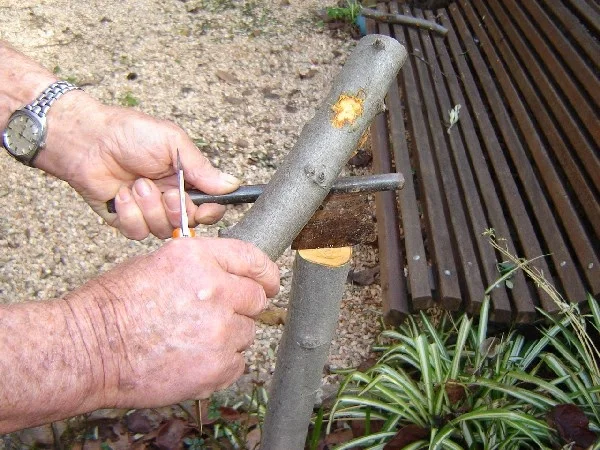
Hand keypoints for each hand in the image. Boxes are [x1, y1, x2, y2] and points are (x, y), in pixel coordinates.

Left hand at [39, 91, 240, 239]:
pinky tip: (120, 194)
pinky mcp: (127, 221)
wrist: (88, 140)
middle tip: (165, 191)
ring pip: (162, 230)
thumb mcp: (174, 143)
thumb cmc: (130, 134)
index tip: (202, 208)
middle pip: (188, 223)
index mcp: (186, 180)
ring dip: (149, 207)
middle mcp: (170, 199)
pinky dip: (129, 213)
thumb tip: (232, 184)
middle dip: (176, 209)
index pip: (211, 208)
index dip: (209, 213)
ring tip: (136, 184)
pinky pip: (138, 232)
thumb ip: (202, 168)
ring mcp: (148, 212)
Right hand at [67, 237, 279, 407]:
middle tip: (215, 316)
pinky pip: (237, 363)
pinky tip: (191, 358)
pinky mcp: (216, 366)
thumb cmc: (113, 307)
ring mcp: (219, 330)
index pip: (253, 260)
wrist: (89, 350)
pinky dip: (221, 363)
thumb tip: (231, 275)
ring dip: (228, 337)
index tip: (269, 282)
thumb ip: (202, 266)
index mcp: (198, 258)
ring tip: (191, 339)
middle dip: (242, 307)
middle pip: (256, 299)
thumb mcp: (158, 263)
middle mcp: (215, 290)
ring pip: (247, 333)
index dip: (265, 274)